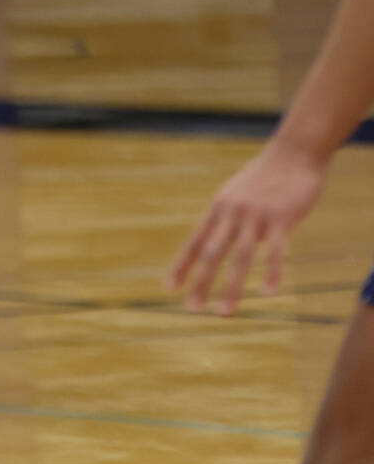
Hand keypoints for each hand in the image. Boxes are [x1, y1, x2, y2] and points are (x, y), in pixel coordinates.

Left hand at [167, 139, 329, 314]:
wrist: (294, 152)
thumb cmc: (265, 175)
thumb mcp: (237, 193)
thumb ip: (228, 216)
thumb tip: (220, 238)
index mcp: (218, 209)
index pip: (194, 242)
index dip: (182, 265)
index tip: (170, 288)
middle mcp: (231, 214)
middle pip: (212, 253)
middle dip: (201, 282)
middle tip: (191, 308)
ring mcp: (255, 216)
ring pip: (240, 257)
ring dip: (231, 286)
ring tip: (223, 312)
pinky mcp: (282, 218)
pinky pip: (275, 250)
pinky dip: (272, 272)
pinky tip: (268, 293)